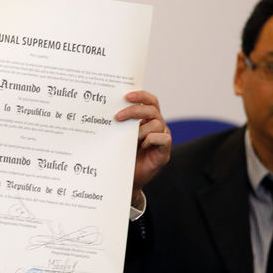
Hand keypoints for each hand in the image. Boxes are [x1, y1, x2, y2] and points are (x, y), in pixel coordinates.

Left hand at [115, 90, 170, 204]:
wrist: (127, 177)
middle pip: (152, 109)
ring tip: (130, 139)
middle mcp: (157, 125)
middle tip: (118, 116)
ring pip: (157, 123)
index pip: (150, 101)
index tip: (126, 96)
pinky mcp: (165, 151)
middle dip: (135, 110)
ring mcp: (162, 137)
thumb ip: (120, 123)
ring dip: (140, 130)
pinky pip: (163, 138)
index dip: (141, 96)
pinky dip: (151, 140)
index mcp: (147, 119)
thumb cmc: (123, 154)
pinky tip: (142, 146)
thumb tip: (107, 109)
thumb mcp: (120, 136)